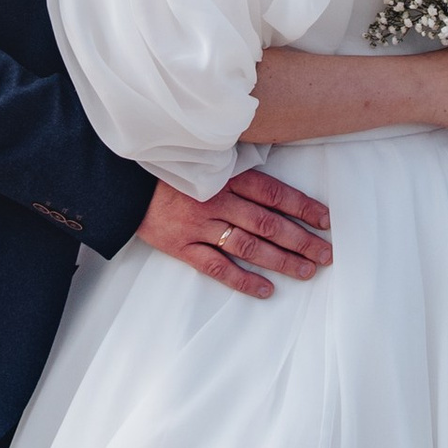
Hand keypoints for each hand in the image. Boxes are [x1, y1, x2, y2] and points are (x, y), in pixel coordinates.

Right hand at [141, 169, 333, 299]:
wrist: (121, 182)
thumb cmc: (167, 167)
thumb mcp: (204, 157)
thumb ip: (235, 167)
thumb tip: (269, 178)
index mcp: (225, 175)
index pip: (273, 193)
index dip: (302, 207)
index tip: (326, 220)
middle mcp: (216, 200)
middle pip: (267, 223)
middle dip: (301, 240)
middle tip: (326, 254)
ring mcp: (199, 225)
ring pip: (248, 246)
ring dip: (281, 261)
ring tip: (306, 271)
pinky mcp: (181, 246)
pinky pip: (217, 267)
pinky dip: (242, 280)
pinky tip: (265, 290)